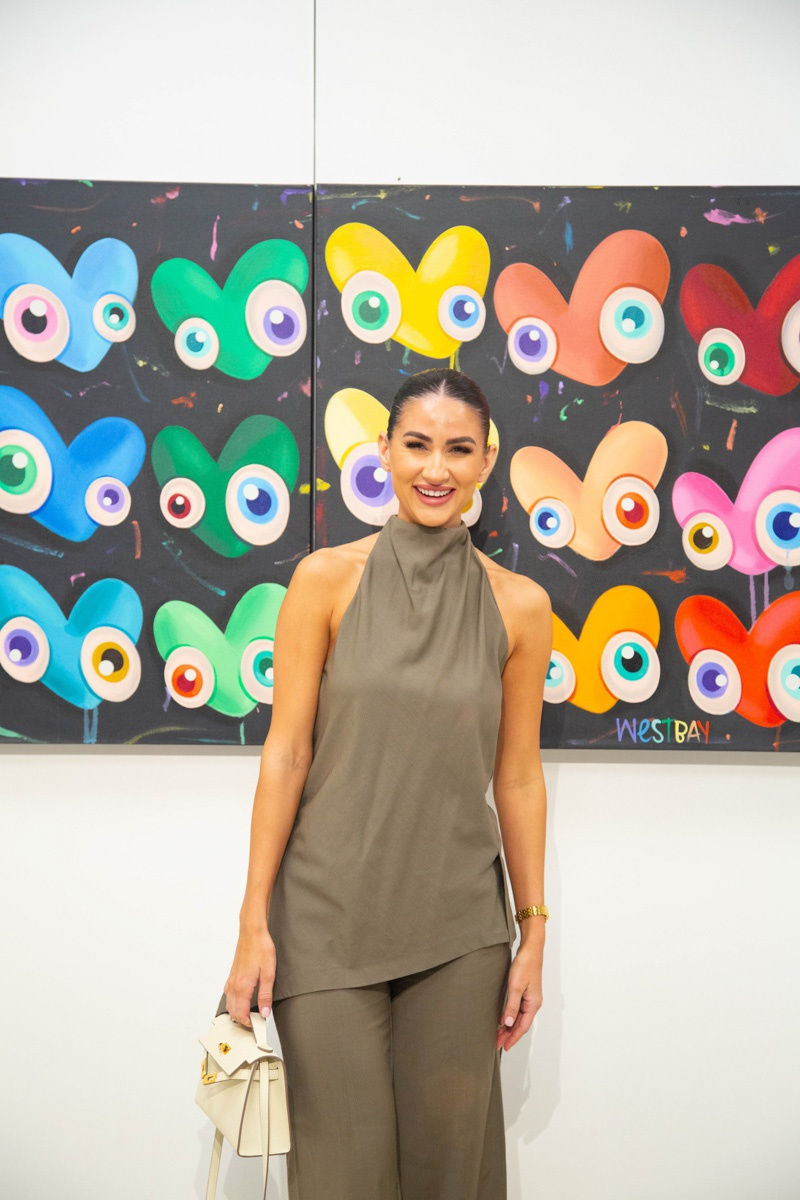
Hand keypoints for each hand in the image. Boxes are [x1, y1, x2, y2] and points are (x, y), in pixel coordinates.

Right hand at [223, 925, 276, 1028]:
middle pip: (233, 1012)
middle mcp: (234, 985)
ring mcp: (231, 980)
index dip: (248, 1024)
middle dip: (242, 1021)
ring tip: (248, 1016)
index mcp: (243, 987)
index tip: (257, 1027)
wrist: (252, 932)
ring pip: (229, 1003)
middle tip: (254, 1024)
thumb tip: (264, 1012)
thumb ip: (265, 995)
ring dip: (236, 1012)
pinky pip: (228, 994)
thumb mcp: (269, 973)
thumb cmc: (261, 948)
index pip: (241, 1014)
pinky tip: (240, 1000)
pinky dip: (233, 1002)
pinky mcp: (232, 975)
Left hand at [496, 933, 542, 1051]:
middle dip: (509, 1034)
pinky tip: (503, 1018)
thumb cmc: (525, 965)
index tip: (504, 1047)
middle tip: (496, 1043)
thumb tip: (508, 1024)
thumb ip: (512, 1006)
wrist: (531, 949)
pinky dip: (511, 1016)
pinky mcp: (526, 991)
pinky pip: (518, 1009)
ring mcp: (530, 997)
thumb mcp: (516, 987)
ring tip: (498, 1034)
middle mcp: (534, 1003)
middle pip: (521, 1024)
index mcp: (534, 1004)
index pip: (522, 1027)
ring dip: (509, 1026)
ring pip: (519, 1017)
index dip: (513, 1038)